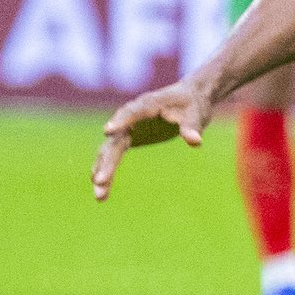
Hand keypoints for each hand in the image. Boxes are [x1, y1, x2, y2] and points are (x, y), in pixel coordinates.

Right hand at [93, 79, 213, 200]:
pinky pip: (113, 155)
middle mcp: (131, 116)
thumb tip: (195, 142)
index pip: (133, 112)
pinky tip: (101, 189)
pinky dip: (106, 170)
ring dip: (102, 171)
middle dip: (107, 161)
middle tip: (100, 181)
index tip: (108, 131)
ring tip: (99, 195)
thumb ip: (192, 127)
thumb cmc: (192, 104)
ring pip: (109, 150)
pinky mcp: (128, 138)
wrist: (189, 99)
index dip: (121, 120)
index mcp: (148, 104)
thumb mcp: (195, 114)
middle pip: (115, 139)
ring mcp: (126, 127)